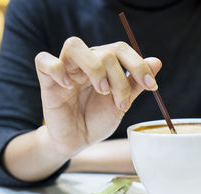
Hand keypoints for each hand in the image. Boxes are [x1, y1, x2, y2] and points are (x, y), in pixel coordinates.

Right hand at [35, 37, 161, 156]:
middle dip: (119, 79)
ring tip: (101, 90)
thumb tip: (157, 61)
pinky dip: (57, 69)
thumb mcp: (122, 104)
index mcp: (105, 65)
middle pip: (104, 52)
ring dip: (94, 68)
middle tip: (121, 103)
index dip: (138, 64)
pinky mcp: (47, 81)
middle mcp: (86, 62)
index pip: (121, 49)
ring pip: (74, 45)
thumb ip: (136, 83)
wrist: (78, 141)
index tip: (152, 86)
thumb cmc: (97, 120)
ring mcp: (66, 69)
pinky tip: (68, 86)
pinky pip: (43, 60)